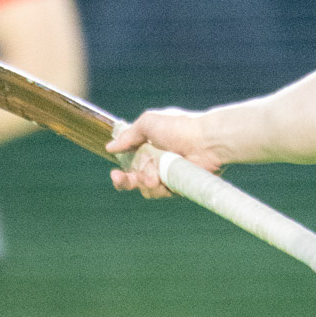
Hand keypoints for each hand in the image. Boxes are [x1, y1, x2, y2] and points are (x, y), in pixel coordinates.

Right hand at [106, 109, 224, 199]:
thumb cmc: (179, 127)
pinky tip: (160, 179)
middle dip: (125, 180)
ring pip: (145, 187)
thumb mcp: (149, 123)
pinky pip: (160, 193)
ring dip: (144, 181)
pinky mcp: (176, 186)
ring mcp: (166, 175)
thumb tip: (110, 147)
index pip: (130, 162)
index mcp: (149, 146)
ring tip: (153, 175)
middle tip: (120, 178)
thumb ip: (129, 135)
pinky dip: (158, 187)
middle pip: (133, 179)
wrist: (205, 141)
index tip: (115, 173)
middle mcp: (157, 162)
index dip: (121, 170)